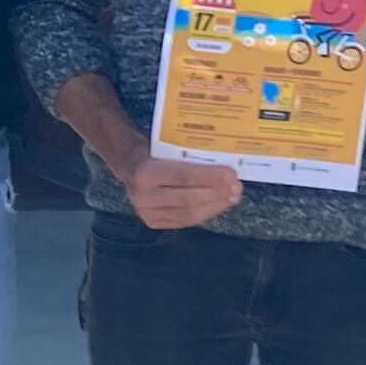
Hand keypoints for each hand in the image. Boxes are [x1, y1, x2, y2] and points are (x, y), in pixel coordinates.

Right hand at [58, 73, 245, 229]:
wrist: (127, 163)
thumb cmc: (154, 148)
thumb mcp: (167, 142)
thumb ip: (190, 150)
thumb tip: (225, 150)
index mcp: (144, 172)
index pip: (184, 176)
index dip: (210, 177)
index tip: (232, 174)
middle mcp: (142, 195)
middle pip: (188, 198)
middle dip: (216, 193)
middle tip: (237, 188)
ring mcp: (146, 212)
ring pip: (188, 213)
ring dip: (214, 205)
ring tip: (232, 197)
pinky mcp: (152, 222)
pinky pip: (183, 221)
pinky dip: (203, 213)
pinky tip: (218, 204)